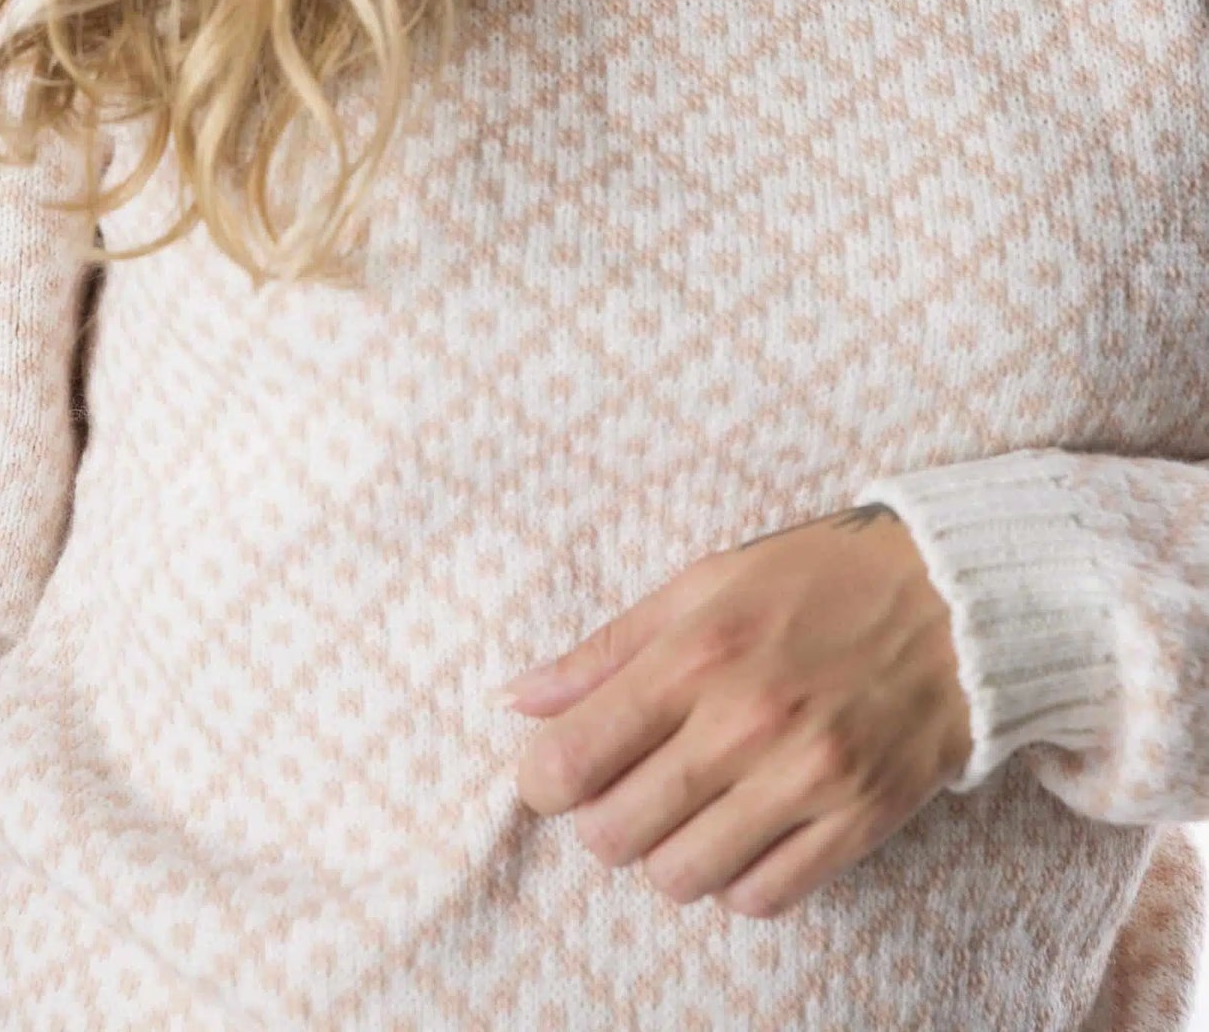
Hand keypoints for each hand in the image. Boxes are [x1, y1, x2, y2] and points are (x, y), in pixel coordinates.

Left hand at [492, 504, 971, 917]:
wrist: (957, 599)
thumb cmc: (818, 579)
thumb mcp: (703, 583)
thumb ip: (606, 649)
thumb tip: (519, 700)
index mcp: (698, 653)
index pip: (573, 759)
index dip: (543, 779)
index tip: (556, 769)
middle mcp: (747, 722)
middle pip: (615, 835)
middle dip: (601, 818)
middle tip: (626, 784)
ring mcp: (807, 780)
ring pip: (681, 878)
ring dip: (667, 852)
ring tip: (690, 804)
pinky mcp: (858, 823)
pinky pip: (761, 898)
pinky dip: (736, 877)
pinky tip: (744, 826)